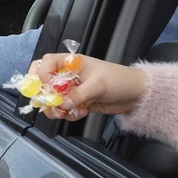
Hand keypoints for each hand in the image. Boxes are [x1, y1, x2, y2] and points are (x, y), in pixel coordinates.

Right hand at [28, 53, 147, 120]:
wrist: (136, 95)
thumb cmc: (119, 80)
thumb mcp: (98, 85)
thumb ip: (78, 95)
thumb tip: (62, 104)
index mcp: (72, 62)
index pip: (47, 63)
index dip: (42, 74)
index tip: (47, 87)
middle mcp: (69, 75)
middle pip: (44, 82)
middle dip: (43, 94)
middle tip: (46, 103)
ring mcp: (73, 89)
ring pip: (52, 99)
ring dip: (55, 108)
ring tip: (64, 112)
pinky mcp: (78, 102)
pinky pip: (64, 110)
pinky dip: (69, 114)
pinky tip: (82, 112)